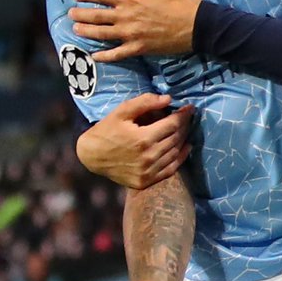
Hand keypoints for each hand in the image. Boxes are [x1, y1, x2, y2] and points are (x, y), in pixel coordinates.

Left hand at [68, 0, 202, 60]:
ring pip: (102, 34)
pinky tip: (94, 56)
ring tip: (75, 30)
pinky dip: (104, 56)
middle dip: (81, 14)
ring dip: (86, 32)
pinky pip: (117, 54)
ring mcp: (131, 35)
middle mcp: (126, 17)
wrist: (198, 25)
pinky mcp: (139, 49)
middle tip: (70, 13)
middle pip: (96, 16)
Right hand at [75, 93, 190, 189]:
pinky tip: (185, 147)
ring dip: (183, 139)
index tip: (190, 108)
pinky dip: (180, 158)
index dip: (184, 115)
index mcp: (142, 138)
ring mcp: (147, 172)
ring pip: (175, 153)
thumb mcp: (122, 111)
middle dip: (184, 125)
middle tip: (187, 117)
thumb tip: (168, 99)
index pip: (173, 124)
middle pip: (176, 138)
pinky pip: (170, 169)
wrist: (92, 156)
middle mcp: (148, 157)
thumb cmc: (106, 130)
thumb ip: (145, 102)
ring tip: (185, 129)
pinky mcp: (145, 181)